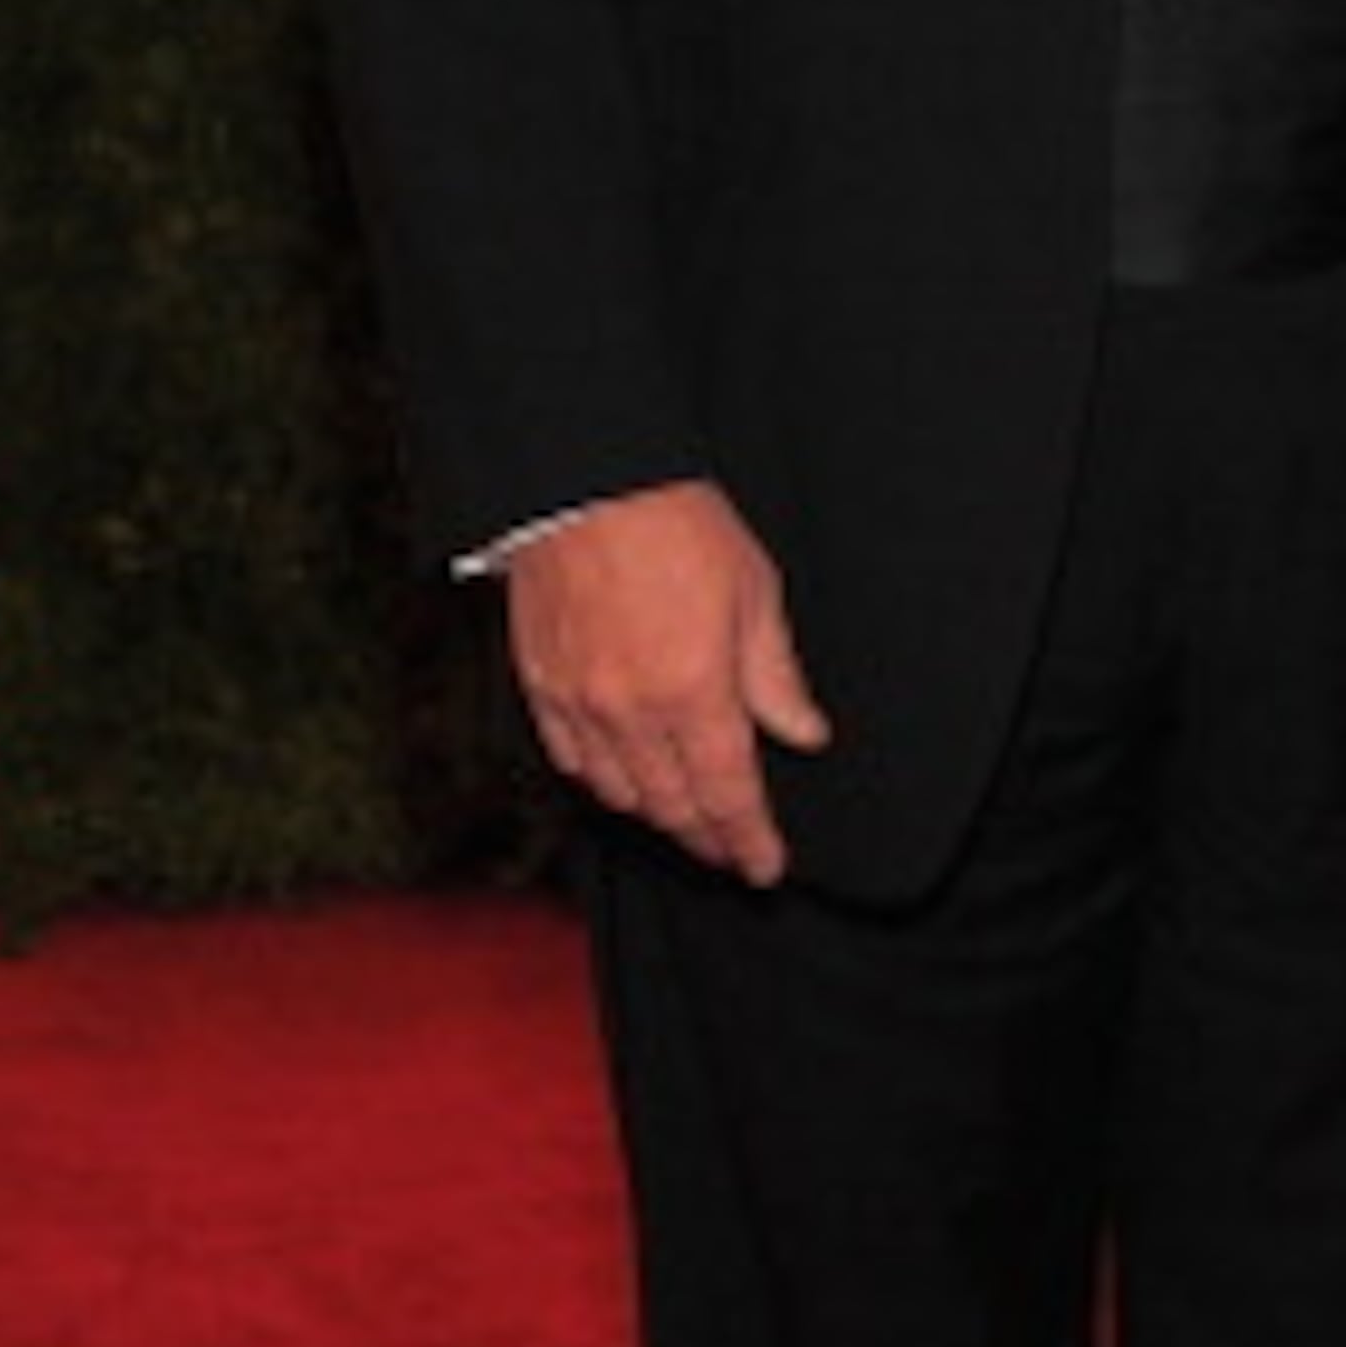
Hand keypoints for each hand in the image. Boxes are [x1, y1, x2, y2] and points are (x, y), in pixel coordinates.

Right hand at [503, 477, 828, 884]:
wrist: (583, 479)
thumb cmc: (675, 522)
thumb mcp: (755, 592)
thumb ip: (776, 676)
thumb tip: (805, 733)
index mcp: (695, 691)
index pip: (729, 795)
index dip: (751, 841)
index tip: (766, 867)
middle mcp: (632, 711)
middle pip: (674, 807)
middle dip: (708, 839)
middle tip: (731, 852)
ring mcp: (579, 703)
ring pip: (620, 794)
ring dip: (658, 815)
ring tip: (685, 817)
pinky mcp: (540, 684)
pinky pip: (572, 760)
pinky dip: (603, 781)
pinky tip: (624, 778)